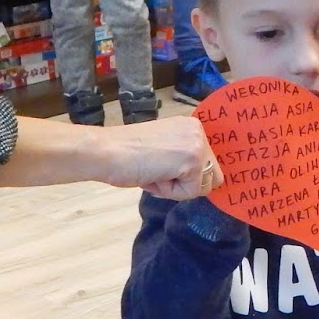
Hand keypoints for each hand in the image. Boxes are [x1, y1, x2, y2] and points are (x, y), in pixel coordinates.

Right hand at [94, 116, 221, 199]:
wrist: (106, 152)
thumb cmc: (125, 153)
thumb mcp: (163, 149)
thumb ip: (181, 157)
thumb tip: (198, 181)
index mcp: (191, 125)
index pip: (208, 162)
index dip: (187, 175)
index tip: (163, 168)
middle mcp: (198, 131)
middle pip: (212, 176)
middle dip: (186, 183)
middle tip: (158, 173)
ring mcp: (198, 144)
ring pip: (203, 186)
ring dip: (178, 188)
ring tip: (154, 173)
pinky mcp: (192, 160)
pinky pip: (191, 192)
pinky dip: (171, 192)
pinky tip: (153, 176)